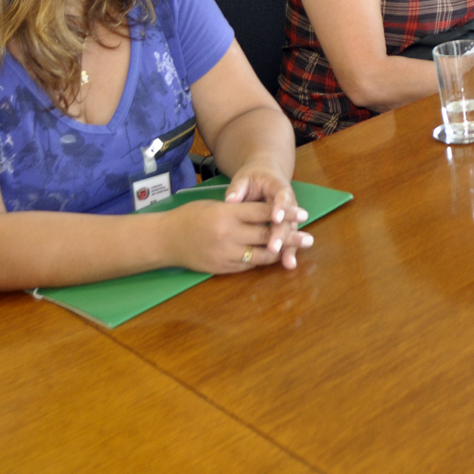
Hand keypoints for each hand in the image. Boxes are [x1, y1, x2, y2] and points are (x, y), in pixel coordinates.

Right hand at [165, 198, 312, 273]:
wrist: (164, 239)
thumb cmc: (190, 217)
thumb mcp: (215, 205)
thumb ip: (240, 210)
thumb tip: (267, 212)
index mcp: (227, 214)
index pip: (263, 213)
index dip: (285, 214)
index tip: (304, 214)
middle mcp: (228, 235)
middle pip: (266, 235)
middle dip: (290, 237)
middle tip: (309, 238)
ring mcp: (225, 254)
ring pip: (261, 255)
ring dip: (280, 252)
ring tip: (296, 250)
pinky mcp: (221, 268)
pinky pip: (248, 266)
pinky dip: (261, 260)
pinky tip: (273, 257)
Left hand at [225, 164, 309, 269]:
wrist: (266, 174)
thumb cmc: (253, 176)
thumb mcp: (244, 178)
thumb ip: (237, 188)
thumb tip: (230, 200)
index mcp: (278, 186)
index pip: (282, 196)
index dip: (280, 207)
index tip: (275, 218)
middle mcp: (288, 201)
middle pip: (288, 218)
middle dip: (282, 234)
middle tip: (274, 248)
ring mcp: (288, 214)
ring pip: (290, 231)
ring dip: (290, 247)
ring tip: (288, 262)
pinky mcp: (284, 224)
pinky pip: (287, 237)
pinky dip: (287, 251)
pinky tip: (287, 264)